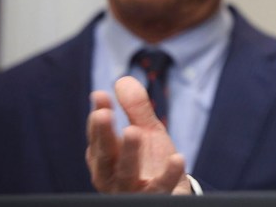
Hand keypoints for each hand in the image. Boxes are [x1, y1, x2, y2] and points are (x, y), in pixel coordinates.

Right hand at [86, 76, 191, 193]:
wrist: (171, 190)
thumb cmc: (151, 161)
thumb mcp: (146, 131)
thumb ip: (136, 109)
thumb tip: (123, 80)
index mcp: (106, 158)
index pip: (98, 137)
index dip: (97, 118)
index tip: (99, 95)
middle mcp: (113, 176)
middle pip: (105, 157)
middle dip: (103, 135)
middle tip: (104, 114)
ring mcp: (133, 189)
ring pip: (127, 174)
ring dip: (129, 153)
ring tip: (133, 131)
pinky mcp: (156, 197)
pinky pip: (162, 187)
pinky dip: (169, 174)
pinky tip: (178, 158)